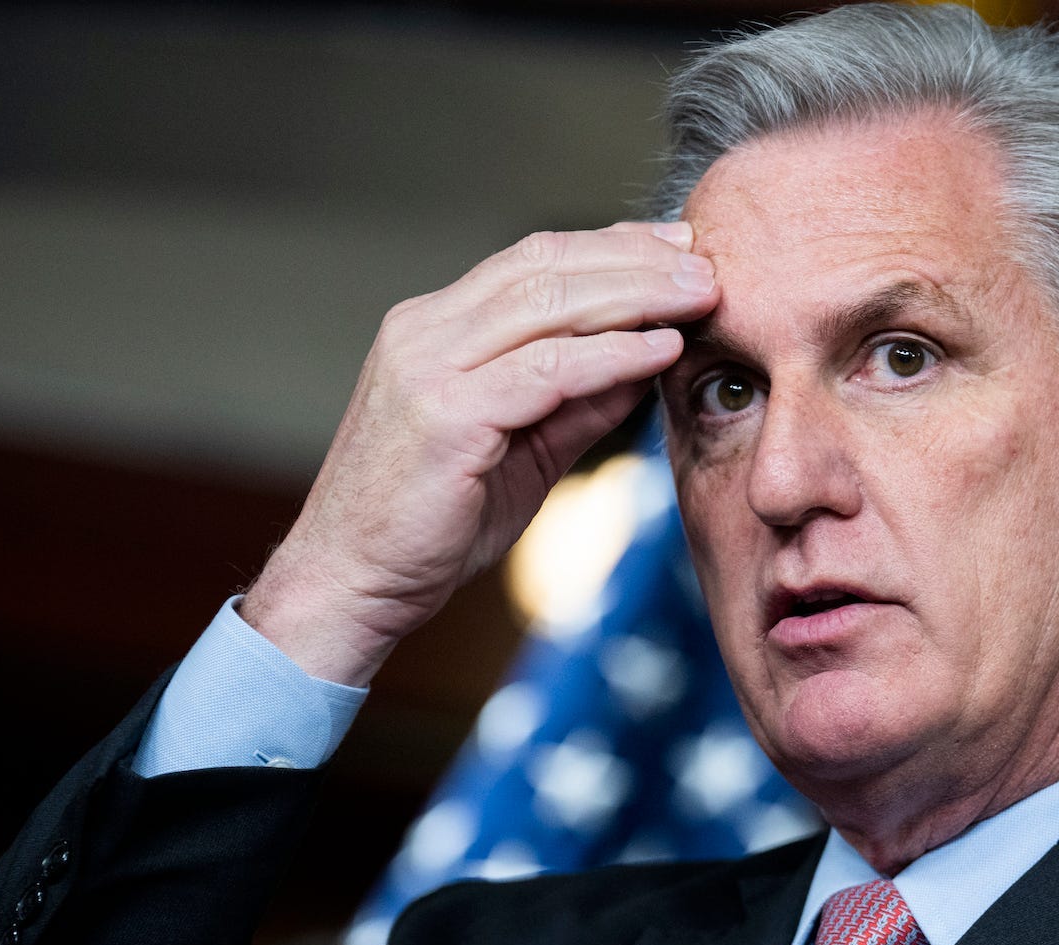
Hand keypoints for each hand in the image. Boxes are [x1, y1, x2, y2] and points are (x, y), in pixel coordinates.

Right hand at [242, 223, 717, 685]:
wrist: (352, 584)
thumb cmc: (433, 523)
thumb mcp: (522, 447)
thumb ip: (579, 399)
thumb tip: (649, 356)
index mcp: (434, 327)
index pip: (532, 260)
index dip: (611, 247)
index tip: (677, 247)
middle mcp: (424, 331)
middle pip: (545, 267)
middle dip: (635, 260)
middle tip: (706, 262)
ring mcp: (428, 368)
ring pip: (548, 305)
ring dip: (635, 296)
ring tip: (700, 297)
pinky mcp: (444, 416)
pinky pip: (545, 372)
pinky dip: (610, 356)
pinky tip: (660, 352)